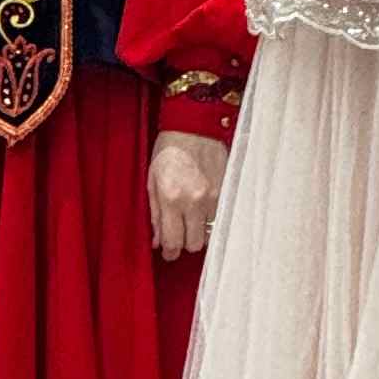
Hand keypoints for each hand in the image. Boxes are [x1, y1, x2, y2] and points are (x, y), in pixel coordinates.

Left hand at [149, 128, 226, 259]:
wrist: (194, 126)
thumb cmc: (169, 150)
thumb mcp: (152, 180)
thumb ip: (155, 214)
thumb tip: (157, 240)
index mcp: (171, 198)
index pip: (173, 241)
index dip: (169, 253)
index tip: (168, 253)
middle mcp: (194, 201)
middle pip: (194, 244)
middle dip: (185, 244)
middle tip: (179, 236)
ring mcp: (214, 197)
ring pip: (210, 234)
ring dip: (200, 232)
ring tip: (192, 221)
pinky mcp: (226, 191)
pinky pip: (221, 218)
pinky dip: (212, 220)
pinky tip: (204, 210)